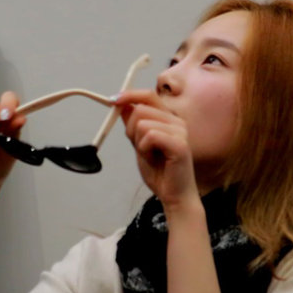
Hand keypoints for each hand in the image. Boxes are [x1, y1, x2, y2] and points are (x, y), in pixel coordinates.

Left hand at [117, 89, 199, 207]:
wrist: (173, 196)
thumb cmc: (160, 172)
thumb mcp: (140, 144)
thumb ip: (133, 124)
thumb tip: (122, 104)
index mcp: (170, 119)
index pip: (149, 95)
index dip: (129, 95)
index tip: (112, 100)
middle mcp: (177, 121)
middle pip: (141, 109)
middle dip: (131, 129)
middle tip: (140, 147)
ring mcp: (180, 131)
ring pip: (143, 123)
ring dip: (139, 143)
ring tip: (150, 156)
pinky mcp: (179, 144)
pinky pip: (150, 136)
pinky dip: (144, 149)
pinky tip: (153, 159)